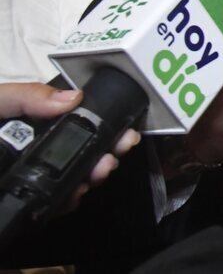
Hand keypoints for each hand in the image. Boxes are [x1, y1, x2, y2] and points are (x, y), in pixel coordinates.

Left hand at [0, 83, 140, 209]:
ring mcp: (28, 176)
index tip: (122, 130)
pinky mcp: (22, 202)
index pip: (75, 120)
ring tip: (99, 172)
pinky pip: (54, 203)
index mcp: (30, 123)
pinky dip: (70, 199)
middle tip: (116, 154)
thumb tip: (73, 98)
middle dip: (105, 151)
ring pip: (74, 176)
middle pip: (82, 148)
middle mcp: (34, 148)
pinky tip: (75, 195)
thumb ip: (25, 97)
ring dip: (93, 175)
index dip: (102, 123)